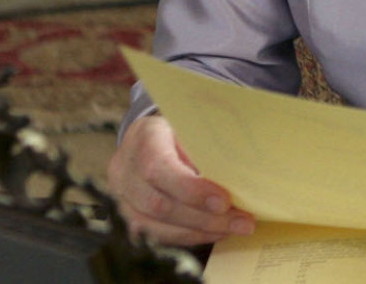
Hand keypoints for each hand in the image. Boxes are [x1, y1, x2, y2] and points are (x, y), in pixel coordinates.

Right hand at [106, 113, 256, 245]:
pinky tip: (216, 232)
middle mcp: (125, 172)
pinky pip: (159, 235)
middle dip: (205, 218)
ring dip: (201, 231)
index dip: (191, 190)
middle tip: (242, 222)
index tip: (224, 202)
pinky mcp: (130, 218)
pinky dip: (191, 236)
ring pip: (158, 226)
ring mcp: (123, 199)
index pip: (158, 170)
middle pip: (160, 205)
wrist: (145, 139)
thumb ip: (206, 151)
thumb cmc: (177, 131)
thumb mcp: (192, 128)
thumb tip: (237, 179)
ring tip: (234, 228)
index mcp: (142, 141)